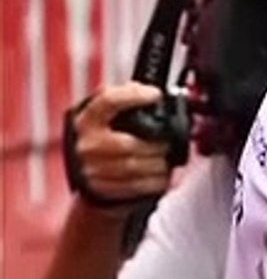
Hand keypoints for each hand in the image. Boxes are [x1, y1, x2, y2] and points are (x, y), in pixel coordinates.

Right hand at [70, 83, 172, 203]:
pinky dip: (157, 180)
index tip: (155, 94)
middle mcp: (86, 145)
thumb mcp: (106, 115)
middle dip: (157, 144)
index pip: (107, 101)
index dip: (133, 95)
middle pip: (129, 144)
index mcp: (87, 120)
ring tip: (164, 158)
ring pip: (135, 167)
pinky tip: (160, 173)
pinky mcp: (103, 189)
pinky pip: (138, 186)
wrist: (87, 174)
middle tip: (167, 142)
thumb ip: (123, 99)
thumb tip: (149, 89)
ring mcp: (92, 170)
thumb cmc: (104, 138)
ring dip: (159, 163)